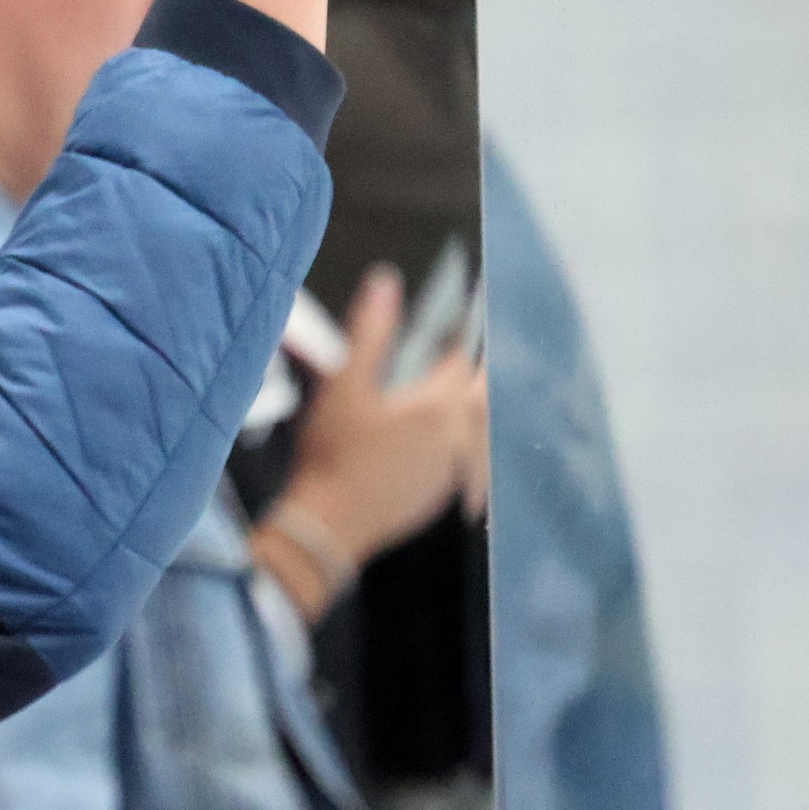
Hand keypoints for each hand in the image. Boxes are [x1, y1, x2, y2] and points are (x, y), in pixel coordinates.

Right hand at [255, 267, 486, 619]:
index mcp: (435, 407)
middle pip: (481, 396)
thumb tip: (385, 283)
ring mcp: (453, 472)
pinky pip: (473, 463)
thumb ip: (368, 332)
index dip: (460, 334)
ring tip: (472, 394)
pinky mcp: (442, 496)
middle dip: (477, 372)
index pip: (459, 360)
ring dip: (477, 409)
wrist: (326, 527)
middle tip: (474, 353)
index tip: (465, 312)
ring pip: (482, 432)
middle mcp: (456, 439)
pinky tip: (458, 446)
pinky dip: (470, 444)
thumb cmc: (331, 456)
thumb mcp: (342, 386)